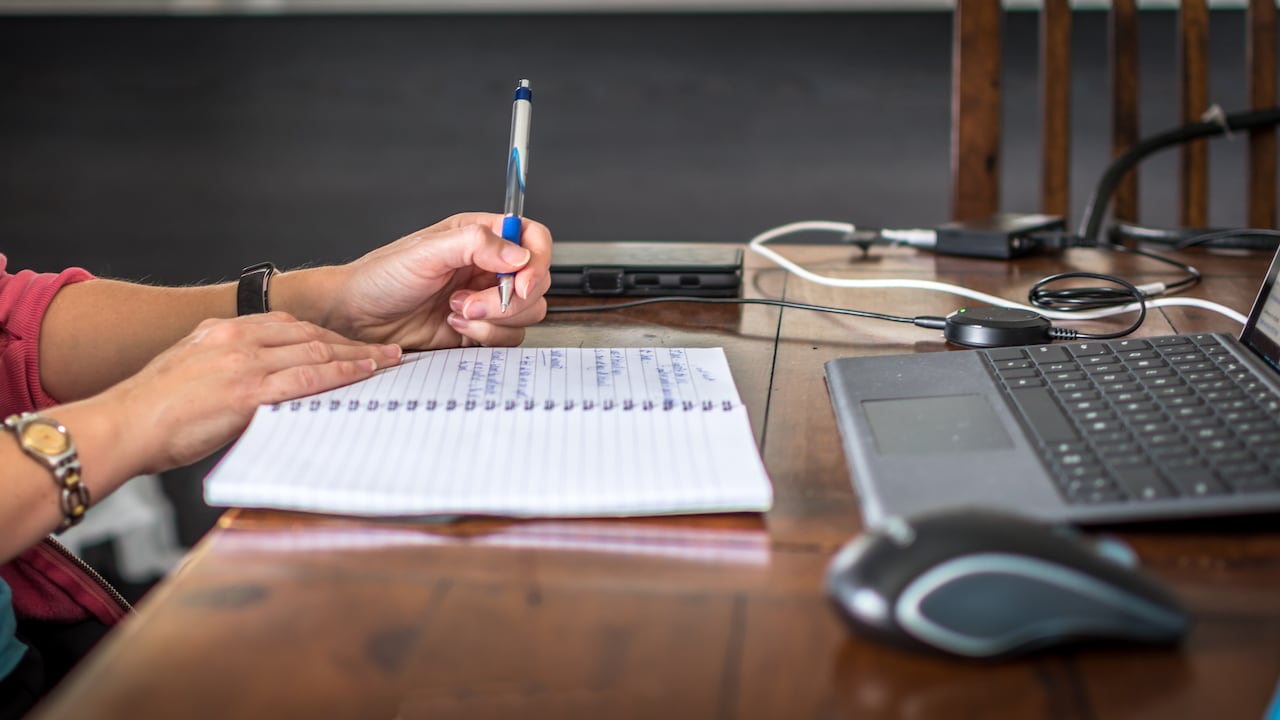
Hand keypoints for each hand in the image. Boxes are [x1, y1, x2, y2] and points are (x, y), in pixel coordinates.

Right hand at [100, 312, 401, 472]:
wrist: (124, 425)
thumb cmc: (153, 411)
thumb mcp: (190, 372)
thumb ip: (227, 369)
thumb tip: (263, 386)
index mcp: (220, 330)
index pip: (287, 325)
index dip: (325, 334)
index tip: (349, 341)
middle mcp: (235, 338)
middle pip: (309, 334)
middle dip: (350, 342)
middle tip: (382, 350)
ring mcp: (244, 362)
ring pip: (315, 351)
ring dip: (357, 355)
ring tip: (387, 361)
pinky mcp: (248, 390)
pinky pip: (307, 378)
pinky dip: (341, 373)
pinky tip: (363, 374)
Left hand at [316, 213, 551, 348]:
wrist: (357, 318)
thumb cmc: (381, 277)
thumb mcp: (426, 251)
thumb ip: (476, 244)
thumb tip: (518, 254)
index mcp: (481, 237)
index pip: (533, 239)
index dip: (536, 262)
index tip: (520, 283)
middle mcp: (488, 266)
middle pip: (536, 282)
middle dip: (508, 299)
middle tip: (469, 303)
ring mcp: (487, 299)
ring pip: (526, 313)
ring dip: (493, 320)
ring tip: (455, 313)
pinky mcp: (481, 328)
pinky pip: (508, 337)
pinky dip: (484, 336)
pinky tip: (454, 327)